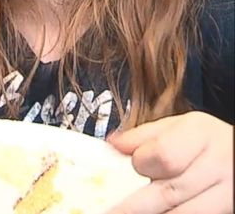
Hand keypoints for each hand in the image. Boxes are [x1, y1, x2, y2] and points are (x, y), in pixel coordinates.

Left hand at [106, 111, 232, 213]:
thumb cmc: (205, 141)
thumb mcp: (176, 128)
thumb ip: (142, 137)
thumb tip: (111, 145)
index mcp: (199, 133)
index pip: (163, 155)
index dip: (141, 165)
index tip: (130, 169)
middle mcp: (217, 162)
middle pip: (169, 191)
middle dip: (134, 205)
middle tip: (112, 210)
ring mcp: (227, 189)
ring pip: (183, 213)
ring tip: (128, 213)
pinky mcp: (230, 207)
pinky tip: (157, 213)